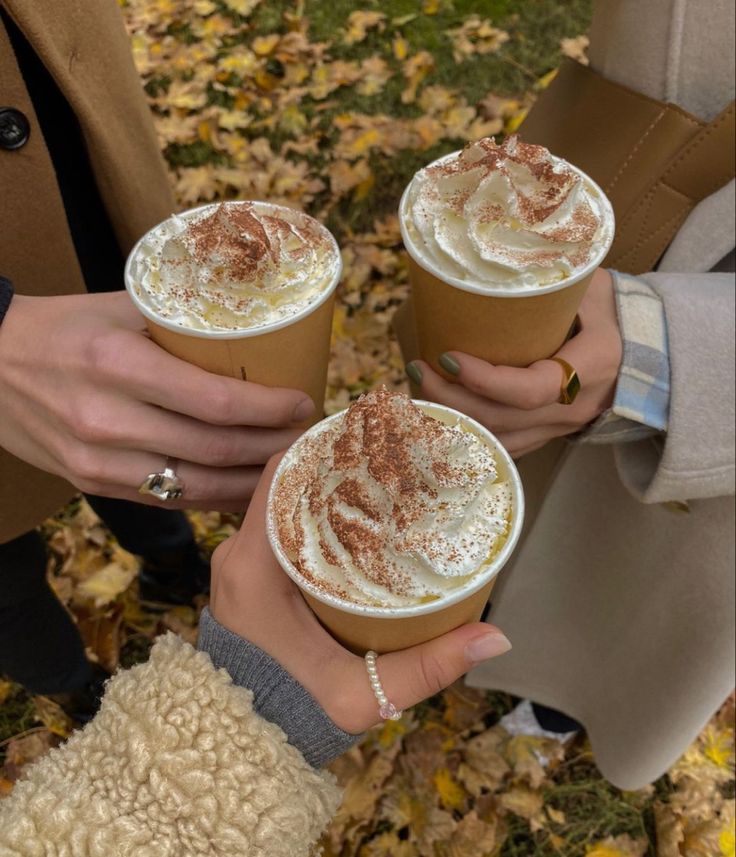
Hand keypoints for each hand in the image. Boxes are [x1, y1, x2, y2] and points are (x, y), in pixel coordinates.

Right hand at [0, 291, 314, 509]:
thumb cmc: (63, 328)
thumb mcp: (121, 308)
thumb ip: (183, 324)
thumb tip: (258, 332)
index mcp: (118, 365)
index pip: (216, 400)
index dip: (270, 409)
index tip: (303, 403)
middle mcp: (107, 420)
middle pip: (215, 449)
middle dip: (273, 446)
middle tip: (305, 435)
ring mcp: (97, 462)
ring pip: (197, 486)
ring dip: (251, 481)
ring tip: (286, 465)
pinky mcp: (92, 485)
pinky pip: (168, 500)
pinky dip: (214, 497)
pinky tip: (244, 489)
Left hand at [209, 457, 511, 733]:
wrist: (238, 750)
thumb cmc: (292, 716)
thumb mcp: (361, 694)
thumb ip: (428, 666)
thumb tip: (496, 637)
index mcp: (255, 567)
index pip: (278, 476)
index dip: (318, 448)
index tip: (365, 438)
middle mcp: (239, 555)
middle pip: (282, 484)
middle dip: (330, 467)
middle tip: (384, 460)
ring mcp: (239, 567)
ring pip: (279, 505)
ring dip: (320, 491)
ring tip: (374, 483)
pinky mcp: (246, 581)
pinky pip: (275, 529)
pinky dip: (308, 517)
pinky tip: (352, 521)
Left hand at [407, 268, 621, 456]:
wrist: (651, 353)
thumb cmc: (615, 312)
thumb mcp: (590, 287)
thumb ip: (549, 279)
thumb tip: (488, 261)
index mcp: (592, 366)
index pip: (530, 389)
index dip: (483, 380)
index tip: (448, 356)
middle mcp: (575, 408)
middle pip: (501, 420)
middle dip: (450, 398)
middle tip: (416, 369)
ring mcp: (561, 429)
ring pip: (497, 441)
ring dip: (451, 422)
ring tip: (417, 393)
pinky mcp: (548, 437)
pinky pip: (503, 447)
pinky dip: (467, 435)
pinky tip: (437, 415)